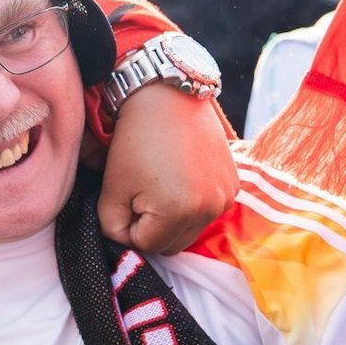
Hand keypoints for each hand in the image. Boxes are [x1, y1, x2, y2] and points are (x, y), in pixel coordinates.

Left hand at [98, 86, 236, 254]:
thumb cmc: (134, 142)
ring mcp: (226, 198)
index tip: (124, 198)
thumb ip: (113, 227)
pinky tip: (179, 179)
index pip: (145, 246)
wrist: (168, 98)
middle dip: (151, 228)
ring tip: (159, 185)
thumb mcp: (111, 189)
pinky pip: (206, 213)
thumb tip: (128, 243)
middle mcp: (210, 210)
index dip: (128, 227)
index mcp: (178, 212)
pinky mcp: (233, 186)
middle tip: (140, 193)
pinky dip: (190, 206)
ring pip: (190, 232)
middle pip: (171, 245)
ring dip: (171, 220)